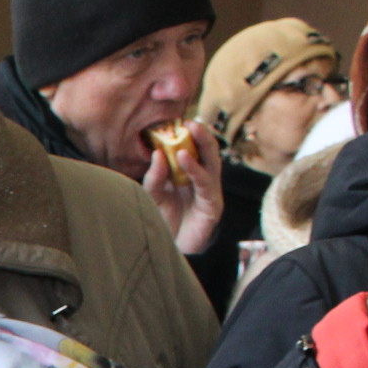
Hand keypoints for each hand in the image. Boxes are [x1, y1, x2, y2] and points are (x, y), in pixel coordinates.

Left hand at [144, 119, 224, 255]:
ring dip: (201, 145)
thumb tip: (156, 154)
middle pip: (207, 151)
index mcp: (190, 174)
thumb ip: (155, 176)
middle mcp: (202, 179)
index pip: (193, 149)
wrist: (171, 249)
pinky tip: (183, 158)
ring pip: (211, 162)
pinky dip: (195, 168)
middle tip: (190, 121)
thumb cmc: (165, 220)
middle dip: (201, 134)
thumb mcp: (154, 195)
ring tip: (188, 132)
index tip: (177, 119)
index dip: (188, 135)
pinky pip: (205, 182)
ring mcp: (210, 191)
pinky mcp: (213, 204)